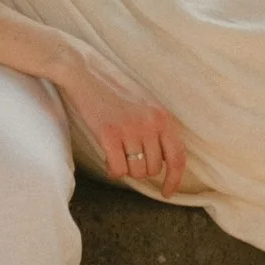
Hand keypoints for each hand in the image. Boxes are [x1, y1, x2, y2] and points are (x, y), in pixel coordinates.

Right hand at [57, 56, 188, 196]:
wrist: (87, 72)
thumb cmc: (115, 90)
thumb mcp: (146, 105)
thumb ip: (158, 128)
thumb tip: (164, 163)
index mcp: (162, 116)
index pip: (177, 156)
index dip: (174, 179)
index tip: (167, 192)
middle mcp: (150, 123)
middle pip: (153, 169)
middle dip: (141, 169)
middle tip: (128, 155)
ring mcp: (130, 129)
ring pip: (135, 171)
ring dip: (126, 168)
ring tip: (117, 152)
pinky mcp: (109, 134)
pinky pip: (117, 169)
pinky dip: (112, 170)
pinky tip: (108, 158)